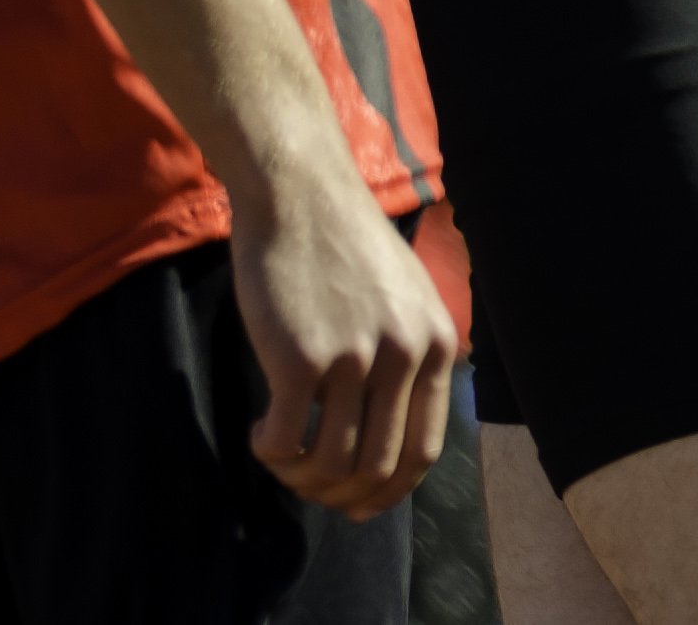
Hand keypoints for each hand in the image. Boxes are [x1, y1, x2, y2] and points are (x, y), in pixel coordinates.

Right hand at [233, 156, 457, 518]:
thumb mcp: (407, 296)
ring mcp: (354, 357)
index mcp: (438, 344)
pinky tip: (260, 435)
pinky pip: (284, 441)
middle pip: (377, 467)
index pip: (423, 452)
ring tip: (280, 459)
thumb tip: (391, 435)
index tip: (357, 505)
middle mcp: (405, 355)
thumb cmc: (344, 245)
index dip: (389, 493)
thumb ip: (410, 356)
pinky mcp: (300, 358)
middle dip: (339, 493)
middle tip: (307, 486)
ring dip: (300, 478)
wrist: (300, 192)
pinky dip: (269, 453)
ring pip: (330, 464)